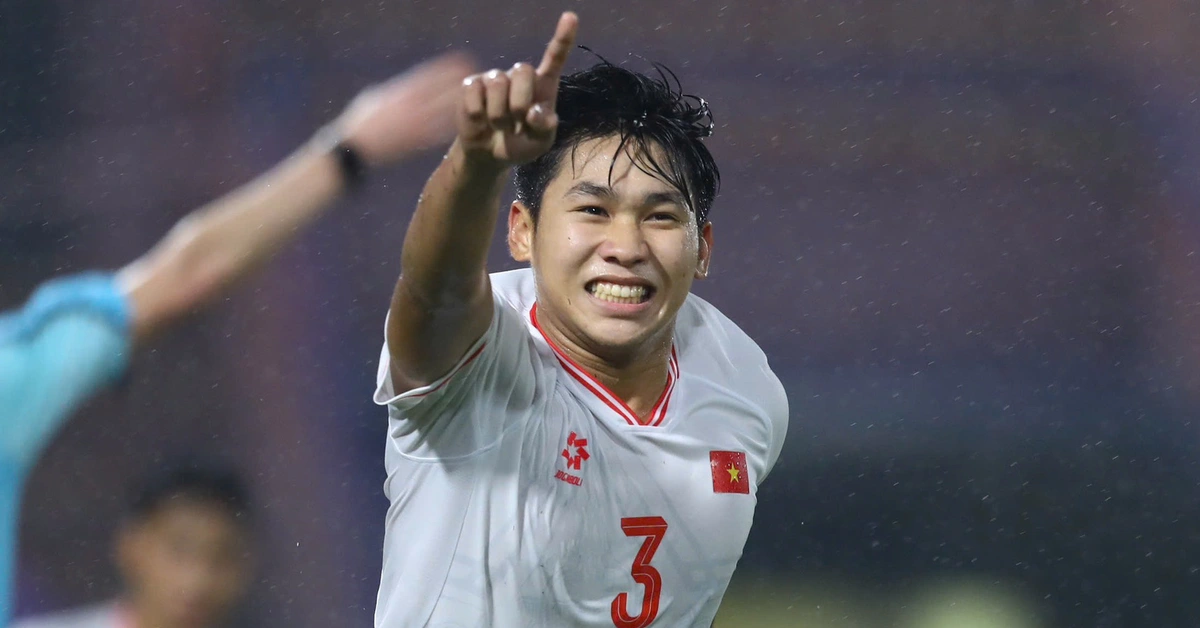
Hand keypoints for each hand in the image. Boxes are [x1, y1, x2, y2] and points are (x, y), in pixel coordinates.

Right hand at [335, 51, 477, 164]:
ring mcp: (413, 124)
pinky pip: (439, 134)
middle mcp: (409, 106)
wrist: (353, 149)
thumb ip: (393, 91)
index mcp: (399, 92)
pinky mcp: (415, 142)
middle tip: (483, 80)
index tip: (465, 63)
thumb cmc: (359, 123)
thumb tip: (404, 87)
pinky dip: (453, 128)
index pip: (428, 76)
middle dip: (462, 86)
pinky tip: (468, 126)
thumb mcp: (373, 98)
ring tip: (483, 103)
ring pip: (444, 112)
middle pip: (442, 92)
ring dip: (464, 107)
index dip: (448, 69)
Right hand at [457, 12, 577, 166]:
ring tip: (499, 126)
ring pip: (497, 84)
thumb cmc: (520, 144)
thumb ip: (544, 129)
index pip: (554, 57)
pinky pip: (475, 96)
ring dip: (498, 115)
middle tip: (516, 123)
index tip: (571, 17)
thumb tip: (535, 113)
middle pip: (523, 70)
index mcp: (543, 85)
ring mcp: (494, 78)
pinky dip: (479, 116)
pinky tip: (481, 121)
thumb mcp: (539, 143)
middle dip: (519, 102)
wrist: (489, 154)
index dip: (563, 37)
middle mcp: (519, 76)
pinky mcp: (471, 85)